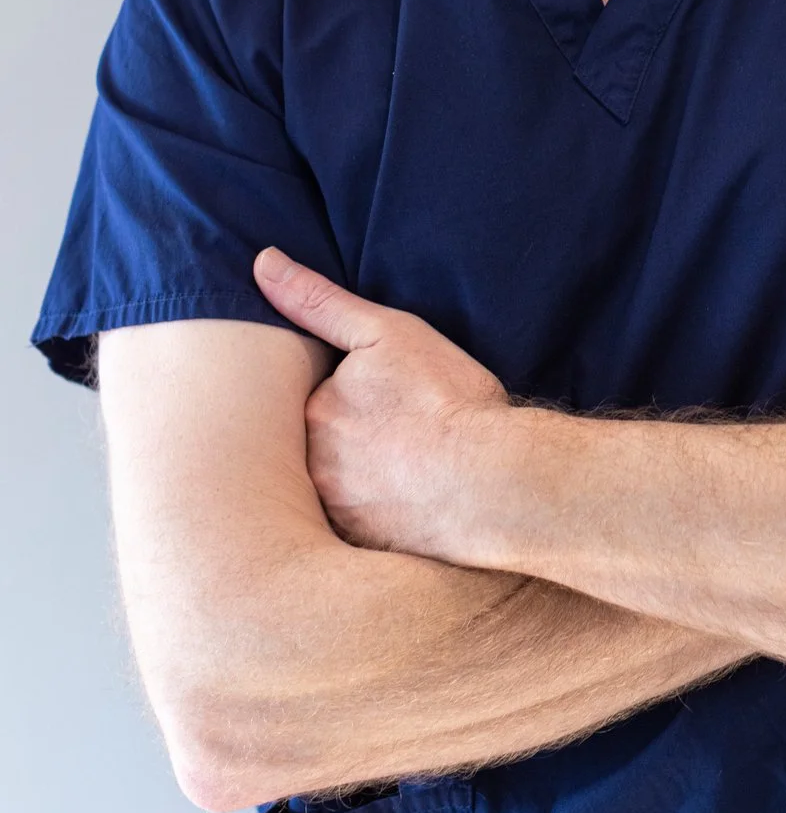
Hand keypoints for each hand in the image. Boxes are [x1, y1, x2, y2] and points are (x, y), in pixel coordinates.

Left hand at [253, 248, 507, 556]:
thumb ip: (320, 301)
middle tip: (401, 438)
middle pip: (324, 448)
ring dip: (366, 481)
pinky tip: (413, 506)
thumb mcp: (388, 332)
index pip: (318, 399)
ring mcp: (338, 514)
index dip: (355, 395)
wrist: (494, 484)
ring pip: (341, 489)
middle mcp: (313, 469)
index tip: (388, 399)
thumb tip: (263, 261)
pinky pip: (362, 529)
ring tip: (410, 472)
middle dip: (353, 443)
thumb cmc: (448, 402)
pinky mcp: (365, 551)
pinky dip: (381, 516)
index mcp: (315, 412)